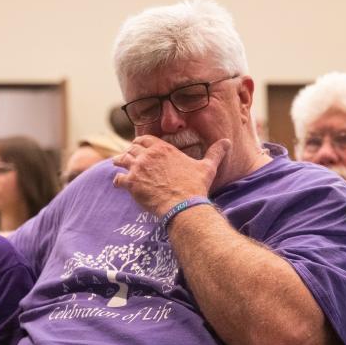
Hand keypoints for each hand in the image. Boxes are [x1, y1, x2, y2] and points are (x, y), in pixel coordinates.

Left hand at [113, 136, 230, 215]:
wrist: (184, 205)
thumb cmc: (195, 186)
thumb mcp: (207, 167)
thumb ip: (215, 152)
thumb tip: (227, 141)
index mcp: (163, 148)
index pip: (144, 139)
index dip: (139, 142)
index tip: (136, 146)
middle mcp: (148, 155)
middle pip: (131, 148)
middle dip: (128, 152)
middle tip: (124, 156)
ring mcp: (138, 168)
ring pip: (121, 160)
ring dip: (119, 163)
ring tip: (117, 165)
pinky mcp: (132, 183)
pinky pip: (118, 179)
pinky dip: (118, 181)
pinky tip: (118, 183)